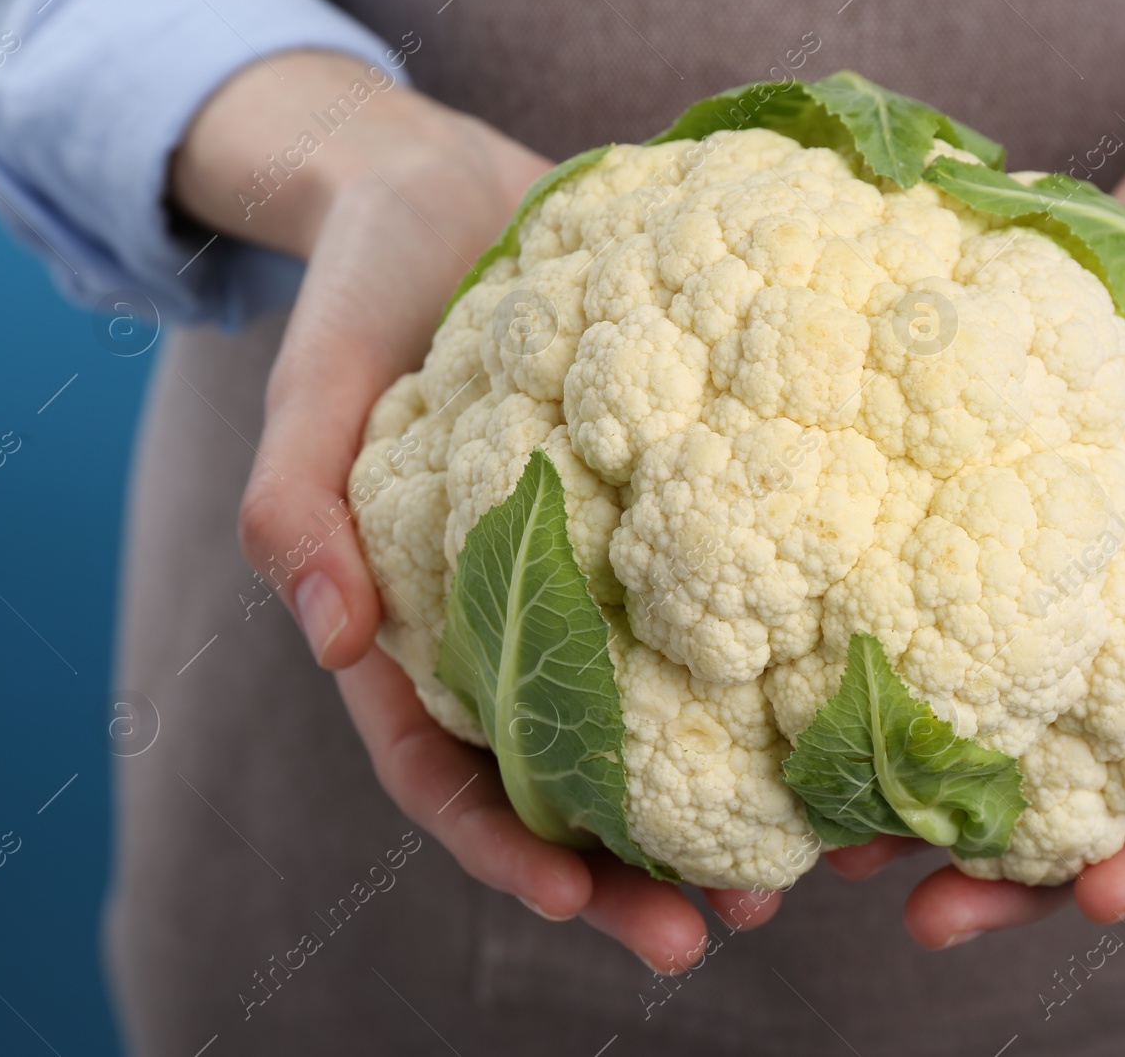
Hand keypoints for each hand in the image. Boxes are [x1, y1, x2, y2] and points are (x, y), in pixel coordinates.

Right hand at [173, 53, 777, 971]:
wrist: (453, 189)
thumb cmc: (369, 286)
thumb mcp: (312, 381)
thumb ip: (297, 503)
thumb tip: (328, 636)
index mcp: (416, 619)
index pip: (447, 770)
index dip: (503, 849)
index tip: (576, 904)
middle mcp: (510, 617)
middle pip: (565, 783)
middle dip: (626, 873)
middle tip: (707, 934)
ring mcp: (587, 574)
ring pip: (649, 724)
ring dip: (709, 810)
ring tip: (790, 874)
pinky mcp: (662, 513)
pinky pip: (708, 613)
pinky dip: (758, 681)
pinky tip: (827, 713)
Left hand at [830, 73, 1124, 944]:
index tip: (1086, 901)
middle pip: (1088, 784)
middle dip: (1011, 868)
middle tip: (919, 918)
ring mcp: (1063, 570)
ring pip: (998, 716)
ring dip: (922, 788)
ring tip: (831, 842)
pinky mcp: (996, 507)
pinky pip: (940, 603)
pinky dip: (885, 656)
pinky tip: (806, 690)